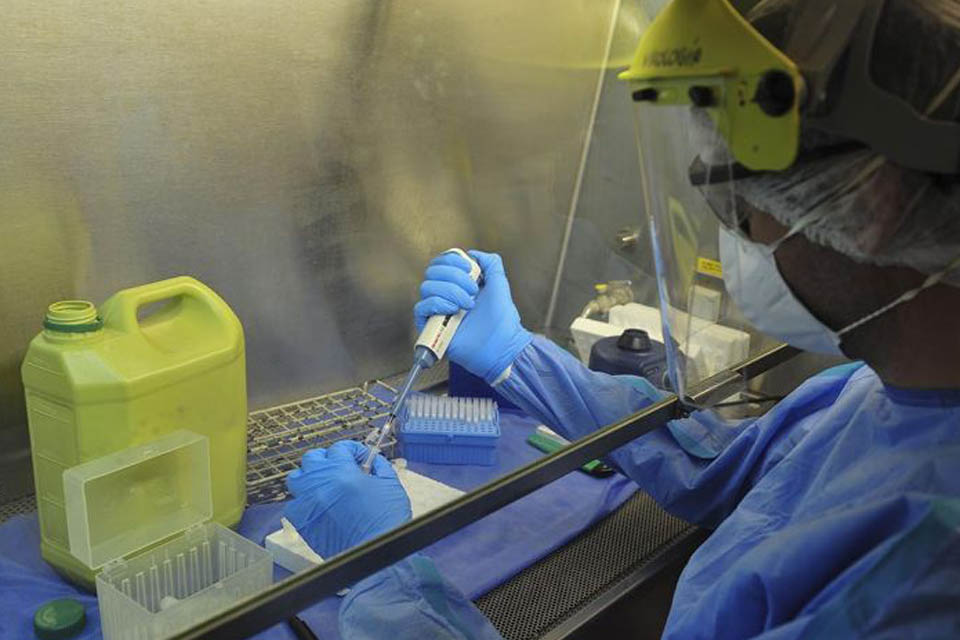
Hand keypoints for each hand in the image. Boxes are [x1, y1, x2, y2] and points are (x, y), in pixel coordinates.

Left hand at [284, 441, 411, 558]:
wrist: (374, 554)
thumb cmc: (385, 521)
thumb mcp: (390, 485)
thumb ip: (379, 467)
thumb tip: (372, 460)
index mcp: (341, 472)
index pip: (339, 448)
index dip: (353, 450)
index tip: (360, 457)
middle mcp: (319, 484)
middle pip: (312, 458)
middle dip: (327, 459)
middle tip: (341, 467)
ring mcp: (308, 503)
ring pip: (296, 478)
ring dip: (309, 477)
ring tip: (324, 484)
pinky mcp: (303, 523)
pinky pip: (293, 505)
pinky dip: (303, 503)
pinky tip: (318, 506)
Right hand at [414, 250, 531, 382]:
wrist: (501, 344)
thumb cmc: (502, 319)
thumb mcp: (499, 283)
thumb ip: (490, 262)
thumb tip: (473, 254)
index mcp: (458, 283)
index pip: (441, 261)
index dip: (452, 260)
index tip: (469, 269)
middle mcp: (445, 294)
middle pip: (432, 271)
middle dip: (454, 276)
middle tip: (472, 291)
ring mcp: (437, 310)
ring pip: (426, 286)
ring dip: (450, 291)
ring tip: (467, 305)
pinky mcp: (430, 326)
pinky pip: (421, 307)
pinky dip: (437, 304)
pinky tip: (453, 311)